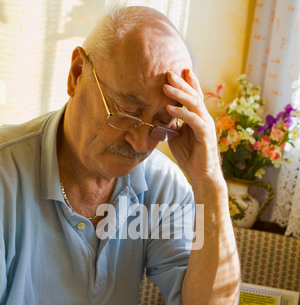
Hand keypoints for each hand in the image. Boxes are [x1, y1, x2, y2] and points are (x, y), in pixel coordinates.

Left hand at [164, 70, 223, 186]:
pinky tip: (169, 108)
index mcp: (198, 117)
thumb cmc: (189, 155)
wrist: (201, 174)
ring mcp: (206, 125)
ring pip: (194, 104)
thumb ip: (172, 123)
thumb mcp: (176, 136)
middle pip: (194, 95)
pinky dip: (181, 113)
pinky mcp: (205, 135)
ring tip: (165, 86)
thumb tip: (160, 113)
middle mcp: (204, 118)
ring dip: (179, 94)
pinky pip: (193, 120)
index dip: (187, 82)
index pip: (193, 95)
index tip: (176, 70)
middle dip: (181, 83)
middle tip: (168, 72)